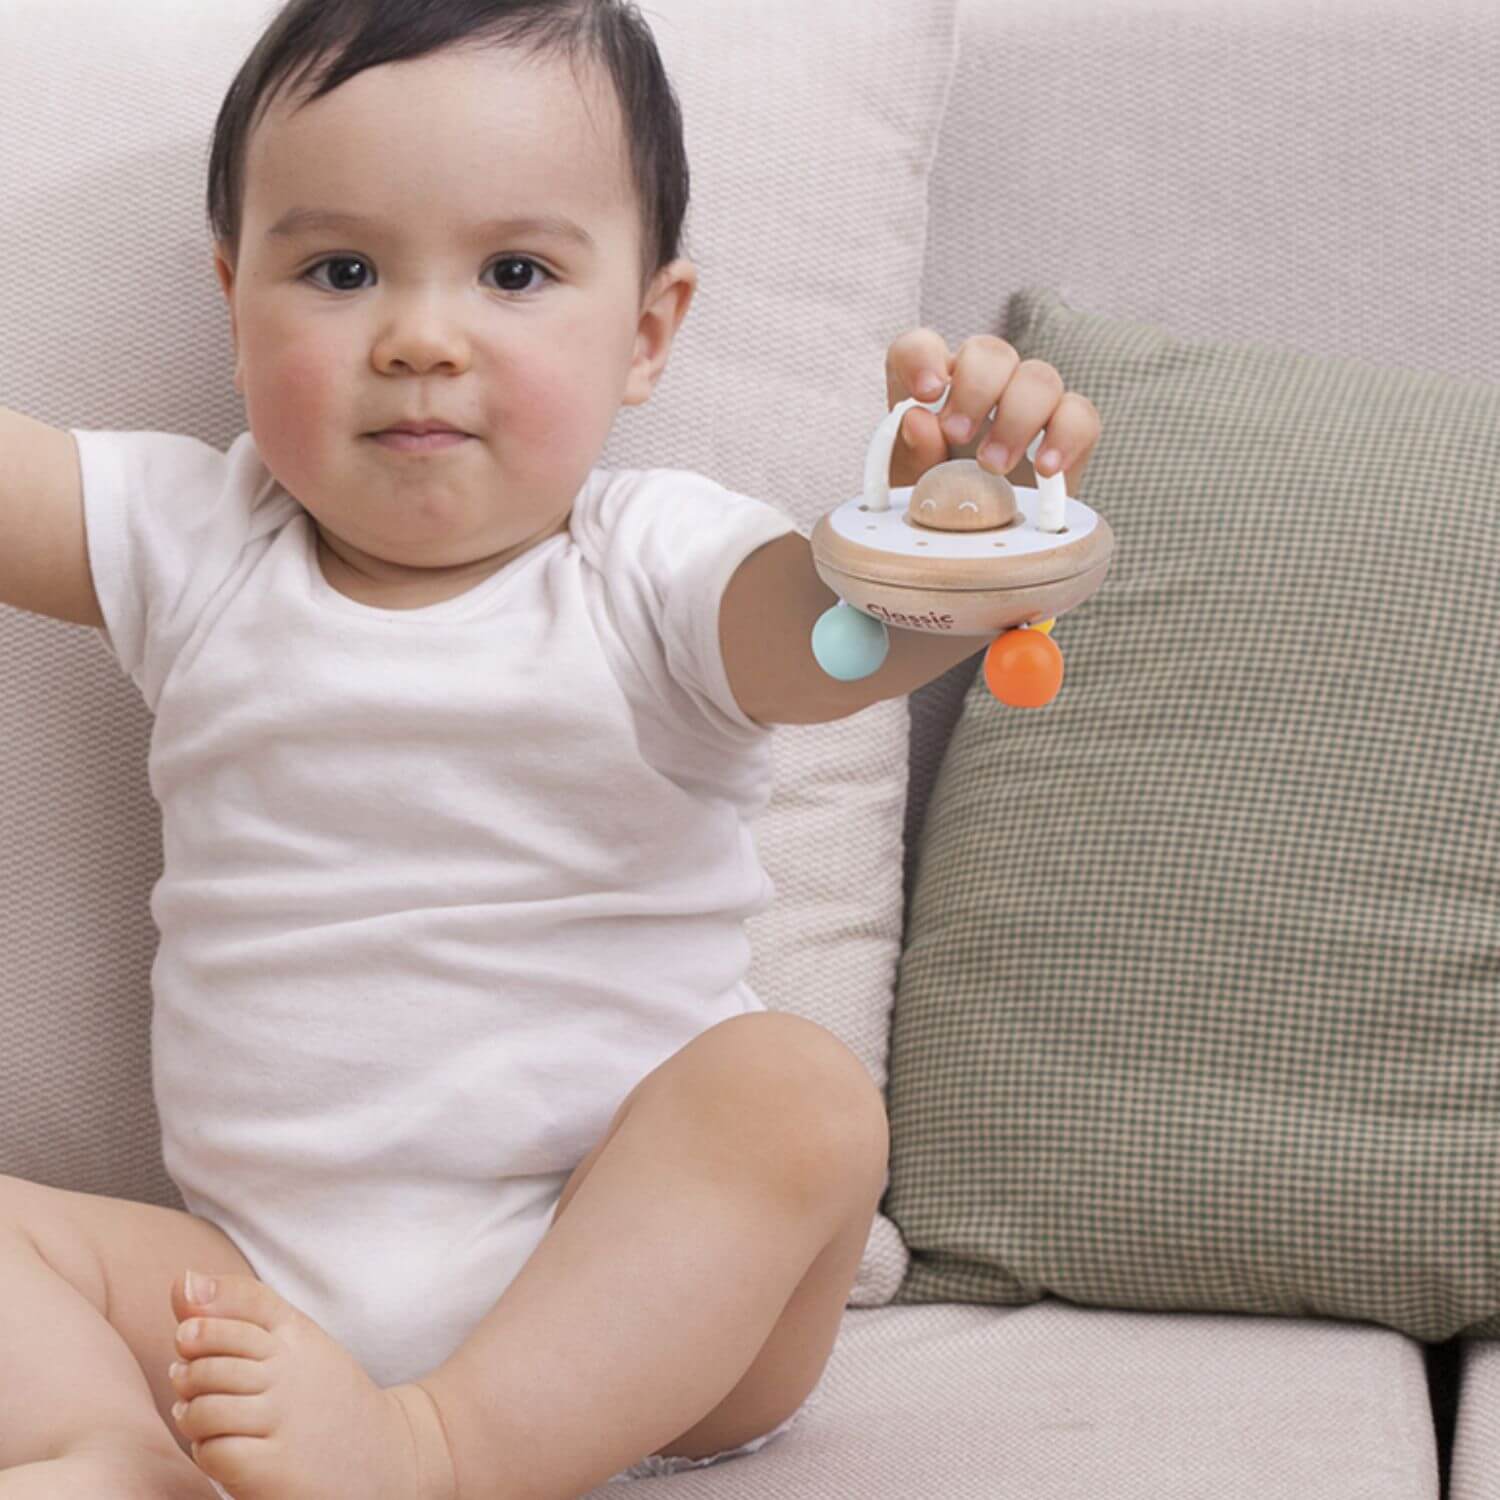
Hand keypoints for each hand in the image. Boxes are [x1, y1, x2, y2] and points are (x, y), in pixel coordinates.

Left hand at [885, 331, 1100, 493]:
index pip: (922, 347)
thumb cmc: (938, 506)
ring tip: (994, 467)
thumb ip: (911, 452)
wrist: (981, 543)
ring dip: (1017, 418)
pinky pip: (1082, 415)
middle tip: (958, 436)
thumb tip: (918, 419)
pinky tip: (1045, 470)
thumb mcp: (911, 486)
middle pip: (990, 352)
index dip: (923, 358)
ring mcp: (1030, 404)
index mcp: (933, 391)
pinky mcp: (1069, 432)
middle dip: (976, 389)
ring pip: (1039, 377)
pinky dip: (1066, 438)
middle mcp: (984, 386)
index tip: (926, 392)